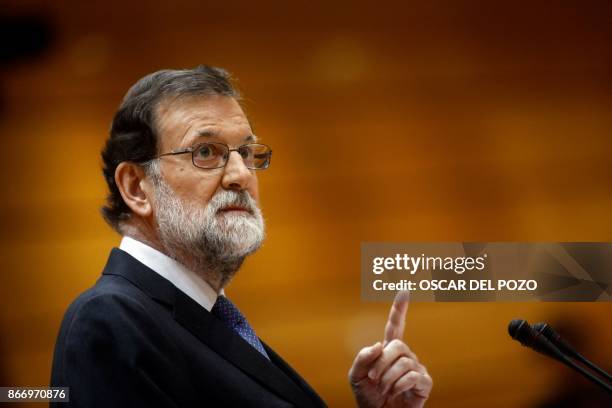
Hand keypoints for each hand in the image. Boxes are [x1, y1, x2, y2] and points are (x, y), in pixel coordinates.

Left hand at [348, 291, 431, 407]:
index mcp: (387, 350)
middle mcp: (404, 355)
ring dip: (388, 377)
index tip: (404, 290)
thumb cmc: (368, 397)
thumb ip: (362, 358)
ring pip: (404, 361)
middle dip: (382, 362)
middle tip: (373, 378)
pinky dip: (400, 385)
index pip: (395, 325)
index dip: (399, 309)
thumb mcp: (356, 377)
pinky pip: (414, 376)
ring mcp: (415, 368)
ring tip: (384, 389)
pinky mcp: (424, 382)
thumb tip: (379, 344)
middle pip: (397, 344)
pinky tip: (396, 392)